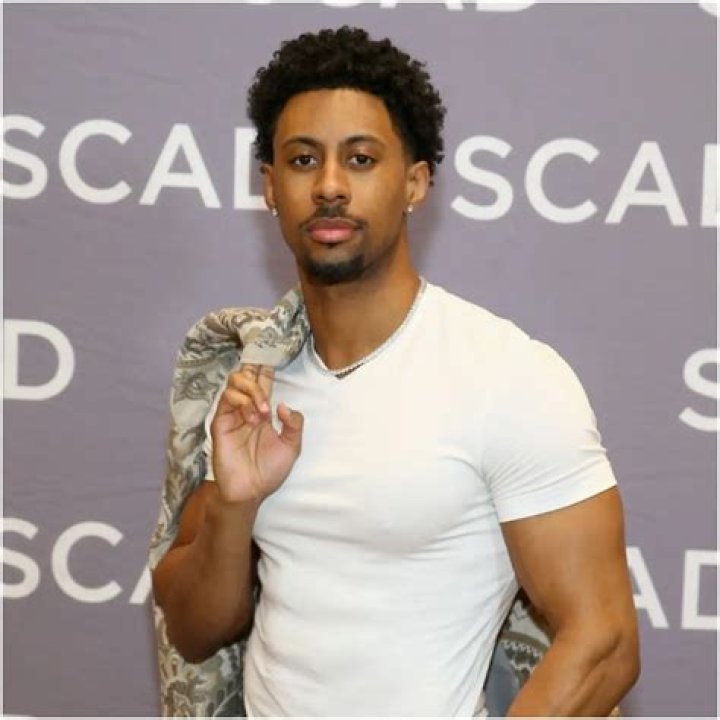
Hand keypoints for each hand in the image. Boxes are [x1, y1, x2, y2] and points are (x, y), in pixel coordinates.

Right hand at [210, 364, 303, 503]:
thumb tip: (283, 405)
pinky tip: (253, 418)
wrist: (250, 491)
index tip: (274, 352)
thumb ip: (294, 424)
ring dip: (253, 391)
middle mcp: (247, 407)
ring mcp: (232, 413)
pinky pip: (227, 399)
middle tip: (267, 379)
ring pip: (236, 382)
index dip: (267, 367)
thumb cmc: (269, 470)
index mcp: (263, 410)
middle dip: (257, 370)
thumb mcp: (292, 446)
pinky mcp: (220, 422)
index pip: (263, 381)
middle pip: (247, 374)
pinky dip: (243, 402)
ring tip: (263, 413)